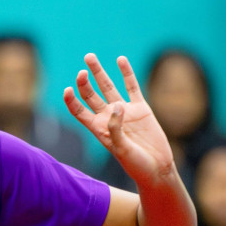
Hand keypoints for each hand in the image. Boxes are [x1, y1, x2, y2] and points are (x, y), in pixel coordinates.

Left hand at [63, 54, 176, 184]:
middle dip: (84, 82)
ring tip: (89, 57)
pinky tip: (120, 59)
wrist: (157, 169)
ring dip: (98, 72)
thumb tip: (117, 105)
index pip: (79, 111)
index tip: (67, 89)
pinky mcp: (141, 108)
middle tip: (82, 71)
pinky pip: (132, 86)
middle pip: (90, 95)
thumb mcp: (122, 150)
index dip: (71, 100)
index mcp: (98, 129)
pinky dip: (126, 73)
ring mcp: (124, 111)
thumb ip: (116, 129)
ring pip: (108, 86)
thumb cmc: (136, 165)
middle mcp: (108, 117)